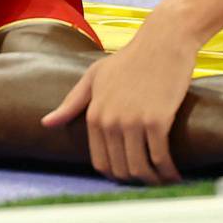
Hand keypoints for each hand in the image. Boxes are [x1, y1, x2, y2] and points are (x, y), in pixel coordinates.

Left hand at [41, 19, 199, 183]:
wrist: (162, 41)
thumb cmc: (130, 59)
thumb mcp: (94, 76)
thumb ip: (72, 103)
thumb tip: (46, 124)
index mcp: (94, 114)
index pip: (101, 162)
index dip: (117, 174)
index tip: (132, 174)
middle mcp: (109, 121)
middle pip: (120, 169)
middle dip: (136, 181)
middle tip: (151, 180)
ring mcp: (132, 121)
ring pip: (139, 168)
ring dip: (153, 181)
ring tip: (164, 180)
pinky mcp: (157, 120)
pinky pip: (160, 158)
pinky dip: (168, 171)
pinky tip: (176, 174)